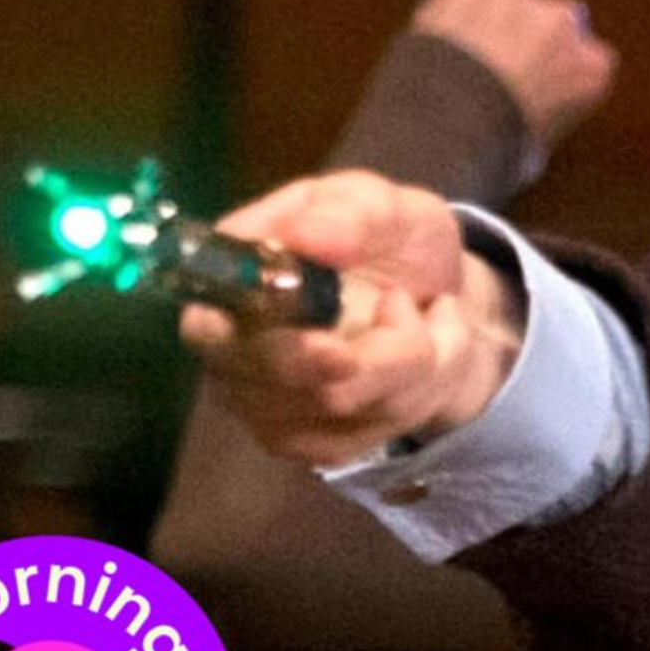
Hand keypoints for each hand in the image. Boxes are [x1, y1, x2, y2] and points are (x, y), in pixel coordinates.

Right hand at [179, 171, 521, 467]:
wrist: (440, 294)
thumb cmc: (394, 240)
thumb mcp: (387, 206)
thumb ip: (350, 215)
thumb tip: (305, 236)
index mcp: (230, 288)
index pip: (208, 331)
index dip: (252, 340)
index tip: (324, 339)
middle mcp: (235, 359)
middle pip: (292, 384)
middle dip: (374, 350)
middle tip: (404, 302)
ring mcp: (272, 411)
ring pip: (350, 406)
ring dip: (414, 355)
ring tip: (426, 310)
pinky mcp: (316, 445)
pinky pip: (378, 428)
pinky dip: (426, 383)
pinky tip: (429, 349)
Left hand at [412, 0, 617, 152]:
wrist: (445, 123)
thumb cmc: (491, 152)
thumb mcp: (534, 151)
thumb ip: (543, 114)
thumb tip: (522, 118)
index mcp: (593, 69)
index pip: (588, 63)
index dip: (557, 77)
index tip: (534, 94)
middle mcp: (564, 22)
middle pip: (553, 23)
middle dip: (530, 40)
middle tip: (495, 76)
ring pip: (508, 5)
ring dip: (493, 24)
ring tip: (461, 67)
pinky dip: (455, 14)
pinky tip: (441, 47)